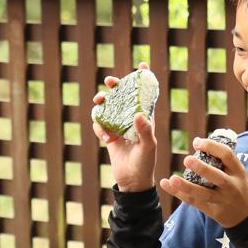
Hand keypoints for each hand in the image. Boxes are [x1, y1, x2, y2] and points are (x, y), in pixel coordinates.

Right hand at [92, 64, 157, 192]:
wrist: (132, 182)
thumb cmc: (145, 164)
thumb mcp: (148, 147)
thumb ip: (144, 131)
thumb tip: (138, 114)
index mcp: (145, 119)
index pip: (145, 95)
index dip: (144, 79)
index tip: (142, 65)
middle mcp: (131, 120)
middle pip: (122, 97)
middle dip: (115, 86)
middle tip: (110, 82)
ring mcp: (119, 127)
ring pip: (107, 108)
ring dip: (102, 103)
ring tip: (99, 102)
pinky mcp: (109, 136)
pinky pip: (100, 124)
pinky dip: (100, 128)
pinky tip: (106, 139)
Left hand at [159, 135, 247, 228]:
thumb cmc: (240, 188)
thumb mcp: (239, 173)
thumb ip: (224, 161)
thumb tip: (200, 142)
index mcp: (239, 172)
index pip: (227, 156)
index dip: (212, 146)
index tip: (196, 142)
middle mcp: (232, 186)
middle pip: (217, 177)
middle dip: (202, 169)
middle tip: (187, 159)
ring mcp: (223, 200)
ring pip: (203, 194)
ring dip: (187, 186)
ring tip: (172, 178)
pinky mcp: (214, 211)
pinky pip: (195, 202)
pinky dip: (179, 194)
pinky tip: (167, 185)